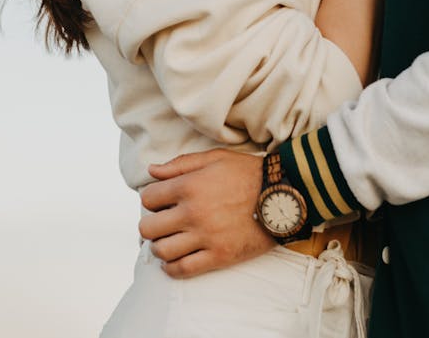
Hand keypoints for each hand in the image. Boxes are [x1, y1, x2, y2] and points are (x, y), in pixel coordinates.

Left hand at [139, 149, 273, 277]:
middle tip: (161, 222)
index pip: (148, 198)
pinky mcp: (219, 256)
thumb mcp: (214, 159)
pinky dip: (171, 268)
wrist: (280, 195)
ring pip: (162, 251)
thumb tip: (151, 171)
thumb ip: (180, 164)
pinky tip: (175, 260)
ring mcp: (205, 237)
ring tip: (168, 240)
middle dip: (150, 224)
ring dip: (159, 247)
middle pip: (149, 228)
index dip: (151, 199)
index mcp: (189, 185)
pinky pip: (183, 269)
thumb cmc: (247, 173)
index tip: (161, 201)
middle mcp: (193, 212)